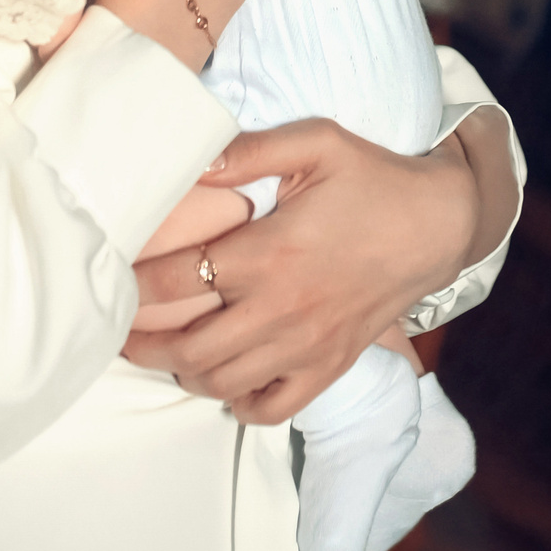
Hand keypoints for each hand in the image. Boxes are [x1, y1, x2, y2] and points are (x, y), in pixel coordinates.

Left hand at [123, 119, 474, 422]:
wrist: (439, 223)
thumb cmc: (373, 178)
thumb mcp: (316, 143)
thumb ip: (249, 150)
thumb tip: (192, 159)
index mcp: (269, 252)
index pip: (175, 281)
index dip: (133, 286)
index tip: (112, 280)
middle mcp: (282, 308)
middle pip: (188, 349)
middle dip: (143, 344)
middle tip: (122, 328)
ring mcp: (306, 344)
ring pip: (222, 383)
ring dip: (184, 373)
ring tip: (166, 352)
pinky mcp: (329, 365)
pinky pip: (272, 407)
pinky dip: (241, 402)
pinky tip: (228, 378)